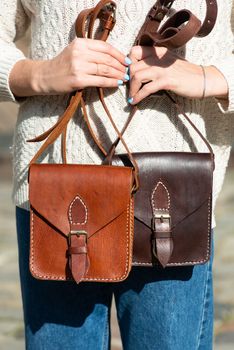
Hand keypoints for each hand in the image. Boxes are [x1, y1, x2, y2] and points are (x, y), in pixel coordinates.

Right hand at [9, 38, 130, 96]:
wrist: (44, 77)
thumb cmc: (62, 66)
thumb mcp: (75, 52)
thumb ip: (91, 52)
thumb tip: (113, 58)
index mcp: (81, 43)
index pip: (105, 47)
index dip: (119, 54)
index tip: (127, 61)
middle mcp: (80, 52)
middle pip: (107, 59)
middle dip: (121, 66)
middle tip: (128, 72)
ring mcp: (78, 66)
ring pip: (105, 69)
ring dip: (118, 75)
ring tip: (125, 78)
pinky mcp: (78, 80)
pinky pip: (100, 80)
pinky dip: (111, 82)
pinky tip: (117, 84)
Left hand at [128, 46, 227, 103]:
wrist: (203, 79)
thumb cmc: (185, 73)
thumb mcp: (168, 63)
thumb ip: (154, 63)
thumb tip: (138, 70)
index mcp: (158, 51)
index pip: (134, 51)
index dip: (128, 63)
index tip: (129, 74)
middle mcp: (158, 58)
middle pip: (133, 66)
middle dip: (128, 79)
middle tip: (130, 89)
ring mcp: (162, 69)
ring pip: (137, 76)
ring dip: (131, 89)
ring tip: (131, 96)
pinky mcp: (166, 81)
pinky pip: (146, 89)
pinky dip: (138, 96)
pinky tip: (135, 101)